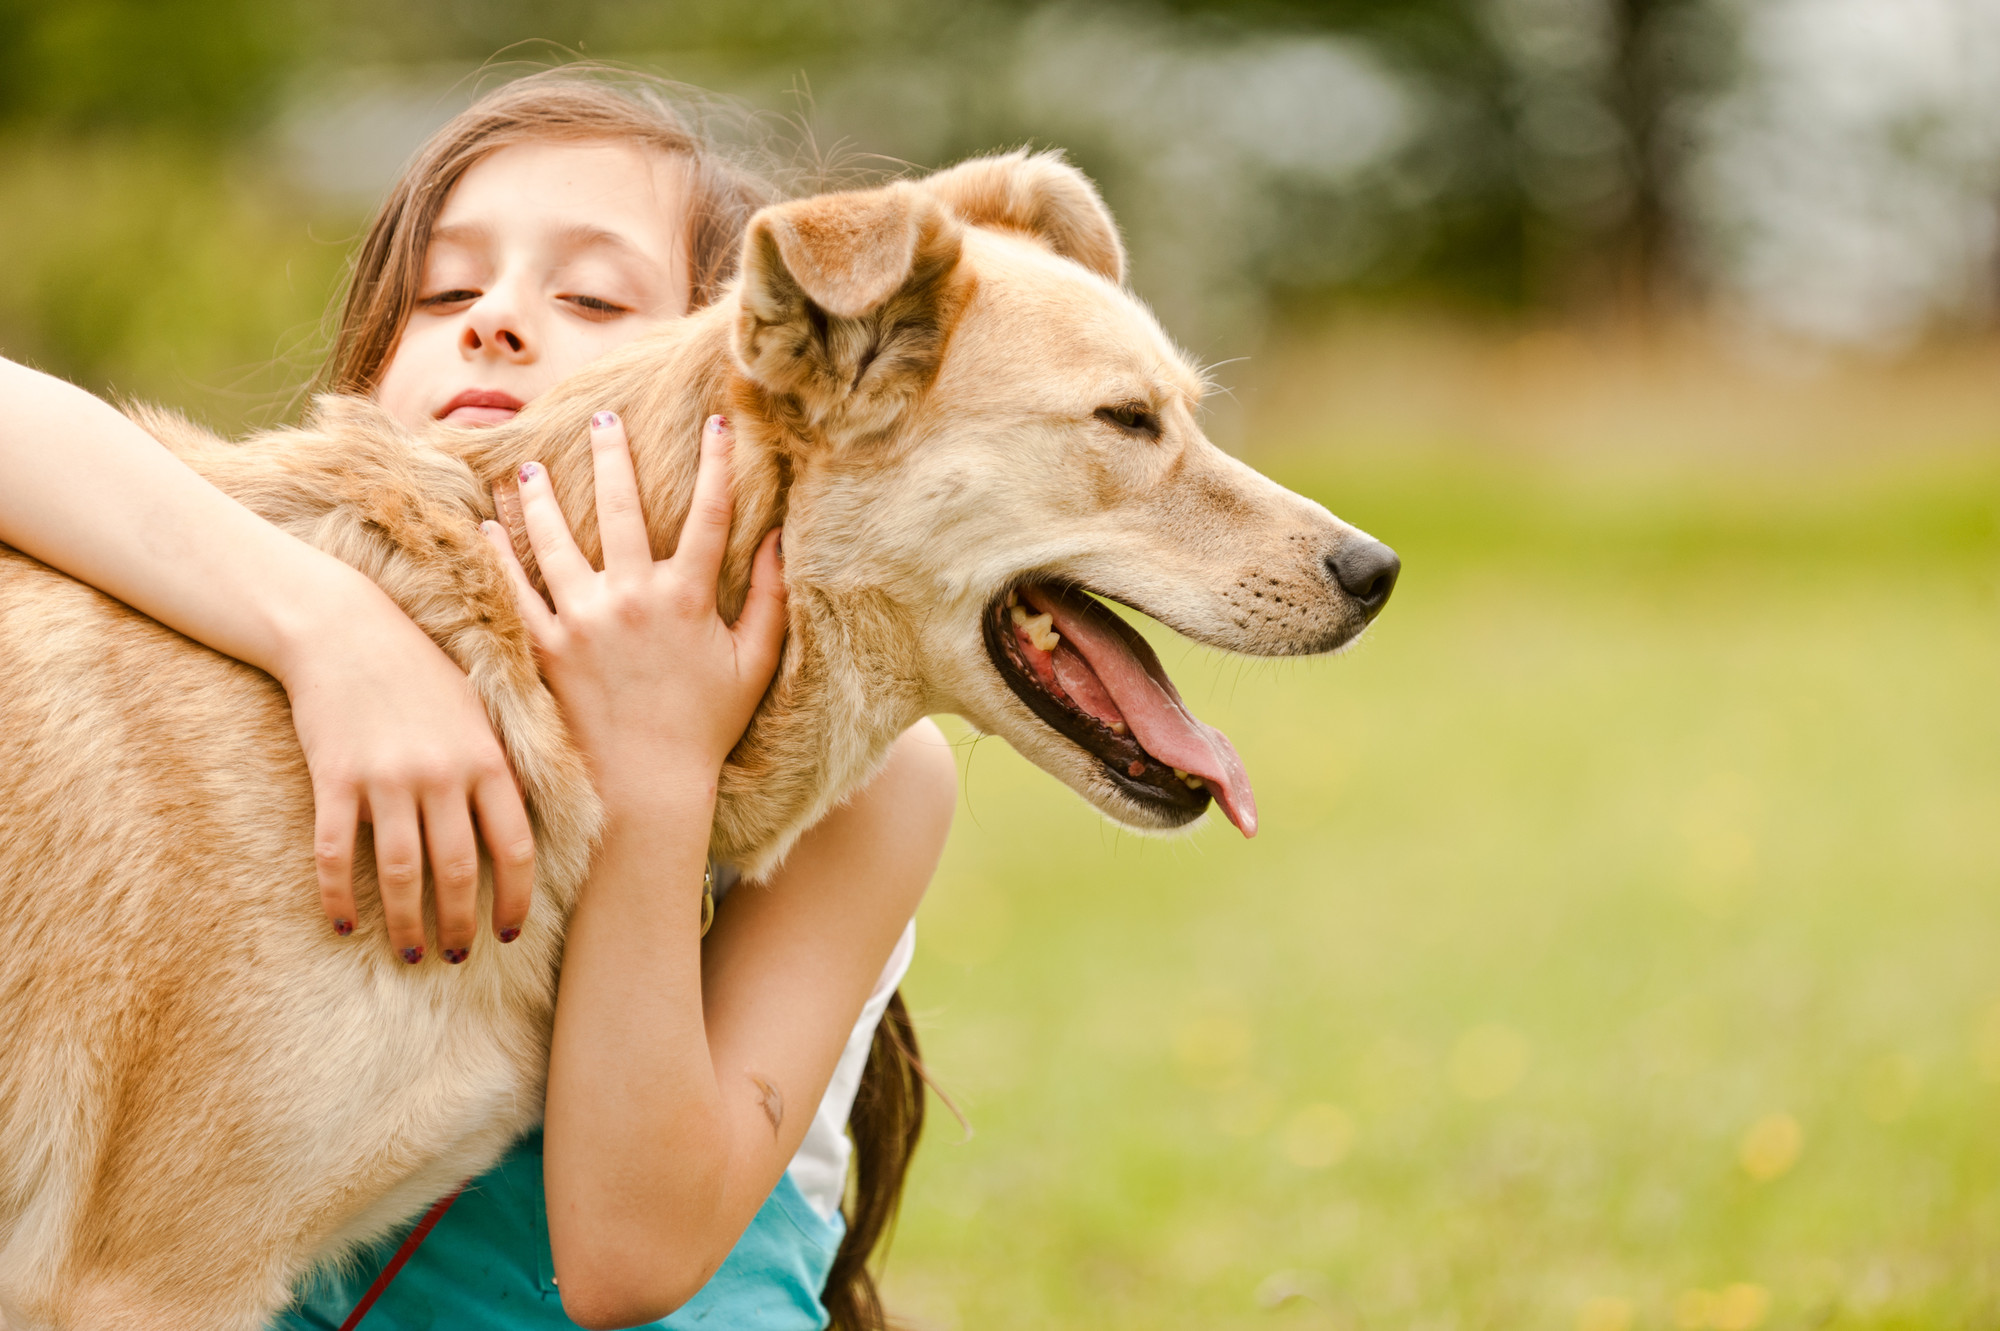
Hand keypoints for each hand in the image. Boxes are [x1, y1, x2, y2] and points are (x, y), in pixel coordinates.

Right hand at [278, 579, 536, 963]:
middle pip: (458, 872)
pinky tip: (344, 923)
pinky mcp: (335, 778)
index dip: (517, 899)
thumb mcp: (479, 709)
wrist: (344, 628)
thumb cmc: (420, 669)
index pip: (515, 847)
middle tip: (457, 957)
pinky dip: (338, 896)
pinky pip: (335, 853)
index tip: (511, 934)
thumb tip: (536, 817)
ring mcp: (386, 778)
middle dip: (460, 925)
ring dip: (407, 923)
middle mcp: (442, 774)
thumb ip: (505, 763)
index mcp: (487, 759)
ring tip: (412, 953)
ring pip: (400, 873)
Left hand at [484, 412, 786, 808]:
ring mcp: (581, 620)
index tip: (719, 422)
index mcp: (686, 598)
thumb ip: (769, 600)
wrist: (645, 787)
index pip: (709, 514)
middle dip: (613, 455)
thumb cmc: (705, 728)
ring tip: (532, 467)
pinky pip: (515, 591)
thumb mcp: (753, 664)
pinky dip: (499, 556)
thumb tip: (781, 542)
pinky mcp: (545, 648)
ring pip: (555, 540)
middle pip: (621, 507)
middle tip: (603, 418)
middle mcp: (630, 597)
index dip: (718, 464)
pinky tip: (487, 526)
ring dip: (542, 497)